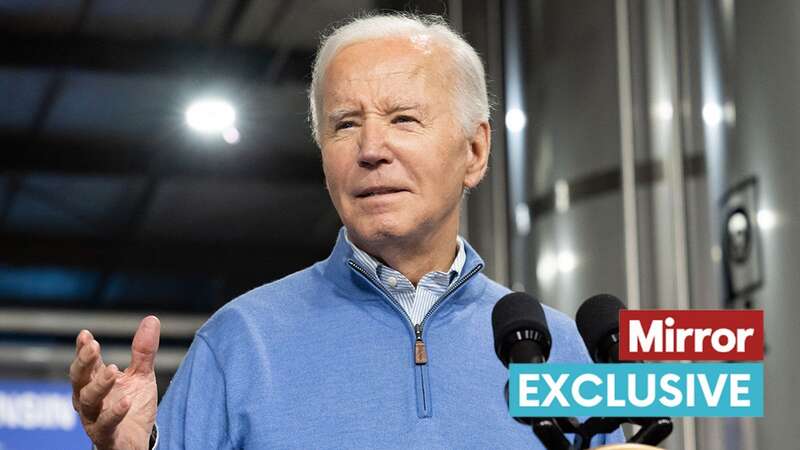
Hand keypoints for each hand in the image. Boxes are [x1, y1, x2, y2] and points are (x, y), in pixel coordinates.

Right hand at [70, 316, 160, 449]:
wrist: (136, 441)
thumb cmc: (133, 407)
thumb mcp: (141, 375)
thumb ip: (143, 351)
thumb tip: (151, 319)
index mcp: (95, 383)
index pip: (86, 364)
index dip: (83, 350)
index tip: (85, 335)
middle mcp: (89, 400)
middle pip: (79, 380)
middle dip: (84, 362)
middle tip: (93, 347)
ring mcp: (94, 419)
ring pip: (87, 401)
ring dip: (98, 385)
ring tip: (111, 370)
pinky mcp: (106, 436)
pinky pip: (105, 425)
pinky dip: (114, 413)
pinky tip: (125, 401)